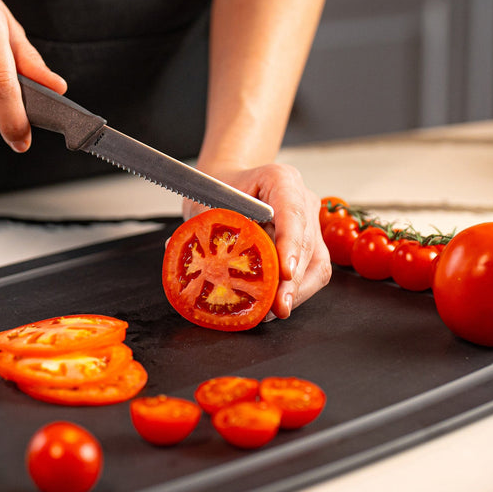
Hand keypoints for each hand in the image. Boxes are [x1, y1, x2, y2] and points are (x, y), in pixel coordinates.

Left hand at [183, 163, 330, 318]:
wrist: (227, 185)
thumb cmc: (218, 190)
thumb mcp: (206, 203)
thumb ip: (202, 227)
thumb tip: (176, 250)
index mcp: (280, 179)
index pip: (292, 211)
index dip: (290, 243)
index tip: (284, 272)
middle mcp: (302, 199)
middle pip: (306, 243)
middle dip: (292, 280)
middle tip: (275, 307)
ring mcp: (310, 221)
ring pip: (315, 262)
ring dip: (296, 291)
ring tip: (273, 312)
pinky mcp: (310, 242)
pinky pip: (312, 270)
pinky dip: (294, 290)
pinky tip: (274, 304)